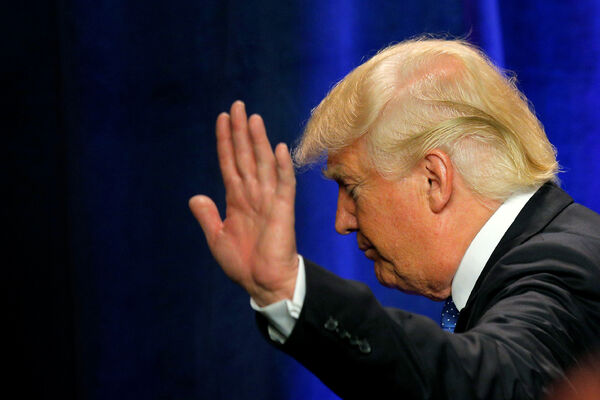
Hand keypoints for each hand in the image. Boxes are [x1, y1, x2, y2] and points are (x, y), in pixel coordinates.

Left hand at [189, 101, 298, 305]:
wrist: (263, 282)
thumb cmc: (243, 262)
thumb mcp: (216, 238)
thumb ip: (207, 216)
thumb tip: (195, 197)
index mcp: (237, 199)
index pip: (230, 163)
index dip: (226, 141)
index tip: (222, 118)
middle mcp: (253, 194)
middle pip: (246, 156)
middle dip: (240, 131)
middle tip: (237, 105)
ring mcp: (269, 200)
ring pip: (263, 164)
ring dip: (258, 141)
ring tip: (252, 118)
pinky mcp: (283, 210)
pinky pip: (284, 185)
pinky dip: (282, 167)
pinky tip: (278, 148)